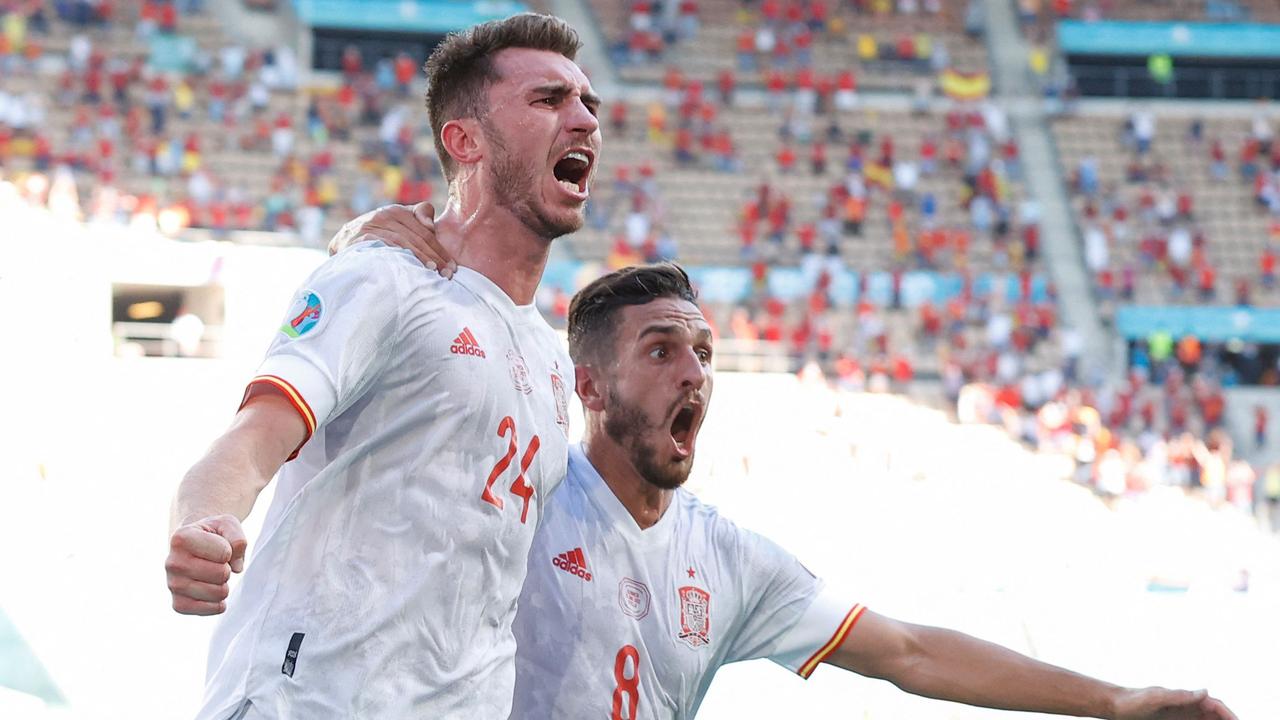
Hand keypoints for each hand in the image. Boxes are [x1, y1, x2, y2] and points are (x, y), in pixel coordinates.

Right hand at [166, 514, 247, 614]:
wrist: (192, 546)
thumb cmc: (212, 534)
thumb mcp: (228, 524)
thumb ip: (238, 539)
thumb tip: (236, 568)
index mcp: (181, 538)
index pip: (224, 553)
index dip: (229, 550)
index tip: (218, 545)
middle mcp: (172, 562)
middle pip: (222, 574)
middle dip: (227, 568)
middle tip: (216, 562)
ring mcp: (173, 585)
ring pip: (218, 593)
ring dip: (224, 585)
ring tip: (212, 575)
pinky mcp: (178, 604)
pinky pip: (210, 610)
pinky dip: (219, 602)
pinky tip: (212, 590)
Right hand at [328, 201, 454, 277]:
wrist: (341, 243)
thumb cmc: (378, 236)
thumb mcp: (397, 224)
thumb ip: (418, 217)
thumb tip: (432, 227)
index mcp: (396, 211)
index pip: (425, 232)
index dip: (441, 250)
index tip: (453, 267)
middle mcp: (383, 215)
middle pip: (417, 238)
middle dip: (435, 257)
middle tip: (448, 274)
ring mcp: (370, 227)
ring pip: (403, 243)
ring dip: (420, 259)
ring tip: (434, 273)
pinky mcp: (359, 239)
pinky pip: (384, 248)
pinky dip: (399, 258)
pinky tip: (410, 269)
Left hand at [1112, 687, 1236, 719]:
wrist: (1115, 705)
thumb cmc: (1133, 700)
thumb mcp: (1157, 697)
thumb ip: (1179, 696)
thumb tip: (1205, 692)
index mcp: (1185, 697)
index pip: (1214, 704)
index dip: (1228, 714)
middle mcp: (1185, 705)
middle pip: (1213, 714)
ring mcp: (1180, 714)